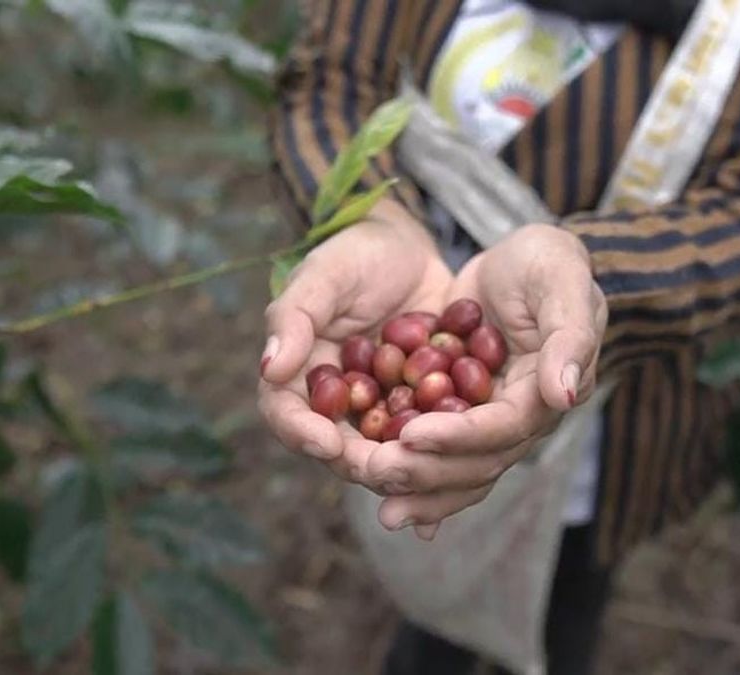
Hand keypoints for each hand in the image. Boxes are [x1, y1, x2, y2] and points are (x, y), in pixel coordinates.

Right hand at [258, 200, 451, 483]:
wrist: (409, 252)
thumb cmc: (355, 256)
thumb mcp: (325, 275)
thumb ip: (295, 317)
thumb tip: (269, 367)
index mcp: (299, 379)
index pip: (288, 416)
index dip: (303, 435)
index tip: (327, 444)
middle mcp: (338, 407)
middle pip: (341, 451)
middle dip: (364, 463)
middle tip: (390, 468)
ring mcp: (383, 413)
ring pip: (390, 453)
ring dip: (409, 464)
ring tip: (431, 466)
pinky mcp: (424, 411)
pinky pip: (435, 436)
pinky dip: (449, 449)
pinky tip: (470, 456)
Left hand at [364, 224, 607, 536]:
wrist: (522, 262)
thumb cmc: (545, 261)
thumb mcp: (561, 278)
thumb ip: (569, 335)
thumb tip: (562, 394)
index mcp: (547, 392)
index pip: (504, 427)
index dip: (458, 435)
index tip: (410, 434)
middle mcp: (521, 420)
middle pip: (478, 463)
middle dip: (428, 471)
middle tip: (376, 471)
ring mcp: (490, 424)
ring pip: (459, 473)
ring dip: (421, 493)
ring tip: (384, 513)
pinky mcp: (462, 418)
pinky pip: (439, 458)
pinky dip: (416, 482)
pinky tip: (384, 502)